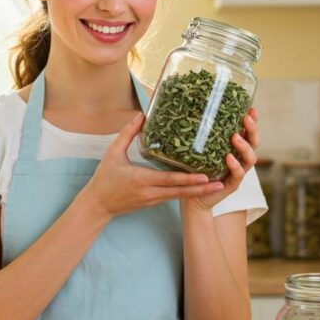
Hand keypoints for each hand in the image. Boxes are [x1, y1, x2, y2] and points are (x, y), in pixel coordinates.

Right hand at [81, 113, 225, 218]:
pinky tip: (199, 188)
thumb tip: (141, 115)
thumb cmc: (104, 178)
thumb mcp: (113, 153)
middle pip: (180, 191)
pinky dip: (187, 193)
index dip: (188, 178)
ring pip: (179, 196)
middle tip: (221, 184)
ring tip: (217, 186)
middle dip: (201, 189)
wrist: (97, 205)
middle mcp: (150, 192)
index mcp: (142, 180)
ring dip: (198, 192)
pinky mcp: (153, 203)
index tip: (205, 176)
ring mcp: (153, 200)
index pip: (169, 180)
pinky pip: (173, 197)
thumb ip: (127, 133)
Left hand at [180, 107, 259, 213]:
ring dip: (245, 146)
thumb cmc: (195, 171)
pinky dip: (235, 165)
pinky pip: (238, 174)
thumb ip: (201, 136)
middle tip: (246, 118)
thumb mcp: (199, 150)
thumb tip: (192, 111)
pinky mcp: (232, 185)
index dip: (252, 122)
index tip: (250, 108)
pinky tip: (229, 157)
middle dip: (252, 130)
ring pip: (250, 159)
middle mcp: (240, 160)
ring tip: (235, 137)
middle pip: (254, 143)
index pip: (248, 133)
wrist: (193, 198)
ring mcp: (238, 173)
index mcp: (235, 150)